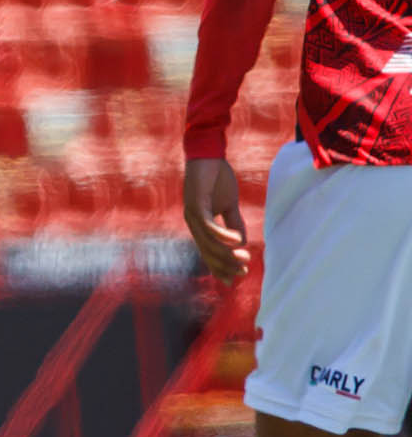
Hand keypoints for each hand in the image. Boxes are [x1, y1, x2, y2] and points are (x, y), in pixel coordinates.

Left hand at [184, 157, 249, 283]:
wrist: (208, 156)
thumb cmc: (217, 179)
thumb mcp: (229, 205)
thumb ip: (234, 223)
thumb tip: (241, 243)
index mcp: (200, 226)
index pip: (208, 252)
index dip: (219, 267)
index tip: (234, 280)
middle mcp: (193, 223)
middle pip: (207, 251)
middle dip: (225, 265)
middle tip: (243, 273)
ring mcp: (193, 214)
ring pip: (208, 242)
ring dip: (226, 253)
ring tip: (243, 259)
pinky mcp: (196, 203)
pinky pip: (209, 224)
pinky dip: (222, 234)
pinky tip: (236, 241)